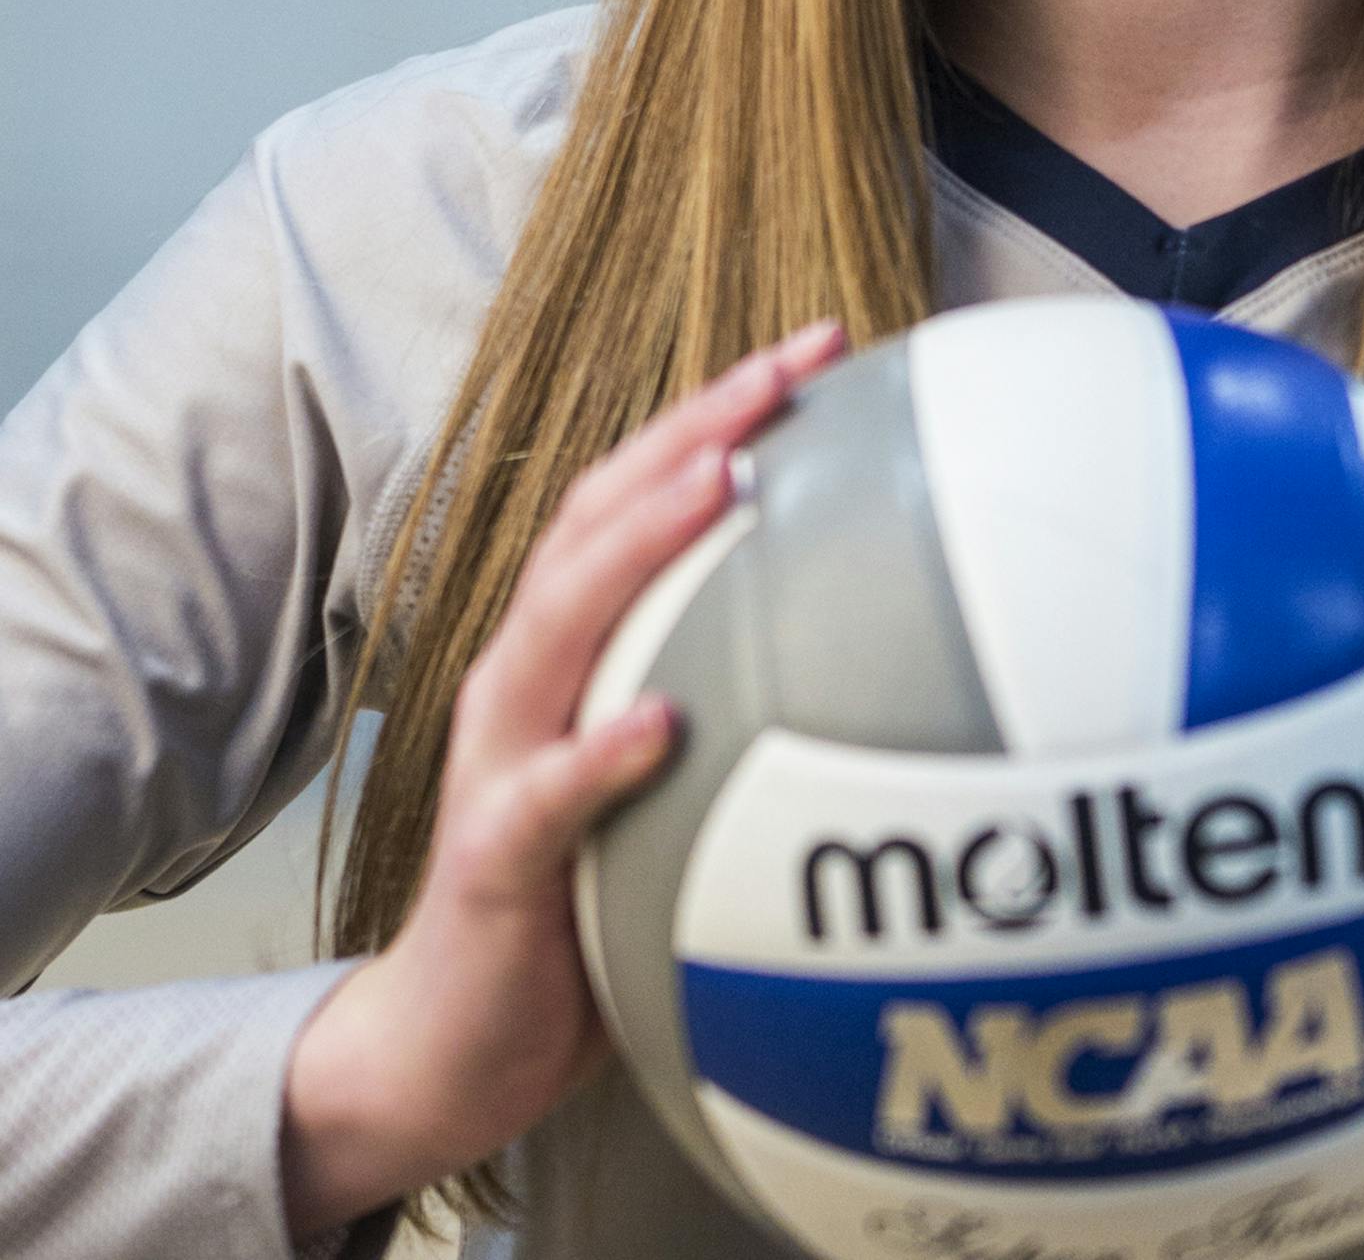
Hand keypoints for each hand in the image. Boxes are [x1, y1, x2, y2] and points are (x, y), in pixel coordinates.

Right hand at [281, 316, 848, 1239]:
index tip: (825, 345)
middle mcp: (529, 672)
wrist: (454, 1039)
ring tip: (725, 478)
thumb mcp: (671, 772)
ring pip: (561, 620)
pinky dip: (600, 752)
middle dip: (695, 427)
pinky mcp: (493, 854)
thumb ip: (740, 694)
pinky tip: (662, 722)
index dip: (723, 409)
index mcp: (576, 642)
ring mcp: (502, 754)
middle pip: (600, 515)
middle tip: (790, 366)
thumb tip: (889, 634)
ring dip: (643, 543)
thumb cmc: (583, 894)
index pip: (644, 492)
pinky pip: (545, 796)